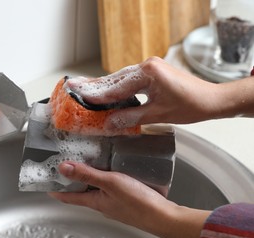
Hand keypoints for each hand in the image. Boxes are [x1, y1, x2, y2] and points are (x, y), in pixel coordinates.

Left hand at [49, 162, 210, 237]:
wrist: (164, 216)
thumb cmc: (138, 203)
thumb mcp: (109, 183)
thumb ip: (87, 174)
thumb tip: (63, 168)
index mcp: (94, 202)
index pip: (68, 196)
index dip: (56, 189)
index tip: (46, 182)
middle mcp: (102, 203)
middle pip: (81, 191)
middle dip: (72, 179)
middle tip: (66, 163)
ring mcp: (114, 202)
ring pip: (96, 188)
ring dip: (89, 176)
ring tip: (88, 160)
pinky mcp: (125, 198)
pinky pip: (110, 186)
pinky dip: (105, 176)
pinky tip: (113, 167)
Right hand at [65, 57, 227, 127]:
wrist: (212, 100)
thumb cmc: (191, 105)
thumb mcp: (157, 115)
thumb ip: (130, 118)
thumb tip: (109, 124)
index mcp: (148, 72)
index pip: (117, 87)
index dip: (98, 95)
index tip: (80, 97)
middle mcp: (147, 65)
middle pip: (115, 79)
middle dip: (94, 86)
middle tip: (73, 87)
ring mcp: (149, 68)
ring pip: (120, 79)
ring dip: (104, 87)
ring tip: (84, 90)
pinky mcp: (152, 73)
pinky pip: (129, 81)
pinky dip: (116, 89)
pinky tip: (105, 93)